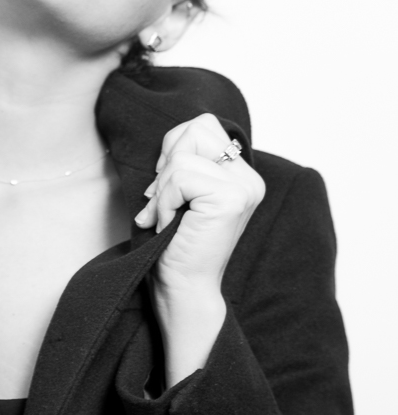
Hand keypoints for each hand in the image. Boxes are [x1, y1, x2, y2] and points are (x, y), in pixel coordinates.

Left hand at [134, 113, 264, 386]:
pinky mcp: (230, 199)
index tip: (167, 187)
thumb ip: (183, 160)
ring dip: (163, 190)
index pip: (202, 126)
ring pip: (183, 157)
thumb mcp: (179, 190)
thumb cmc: (175, 243)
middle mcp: (250, 178)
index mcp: (241, 174)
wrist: (183, 288)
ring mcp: (244, 188)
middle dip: (168, 164)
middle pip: (196, 129)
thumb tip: (171, 140)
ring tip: (169, 218)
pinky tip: (171, 224)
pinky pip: (180, 177)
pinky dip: (164, 201)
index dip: (174, 150)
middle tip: (166, 201)